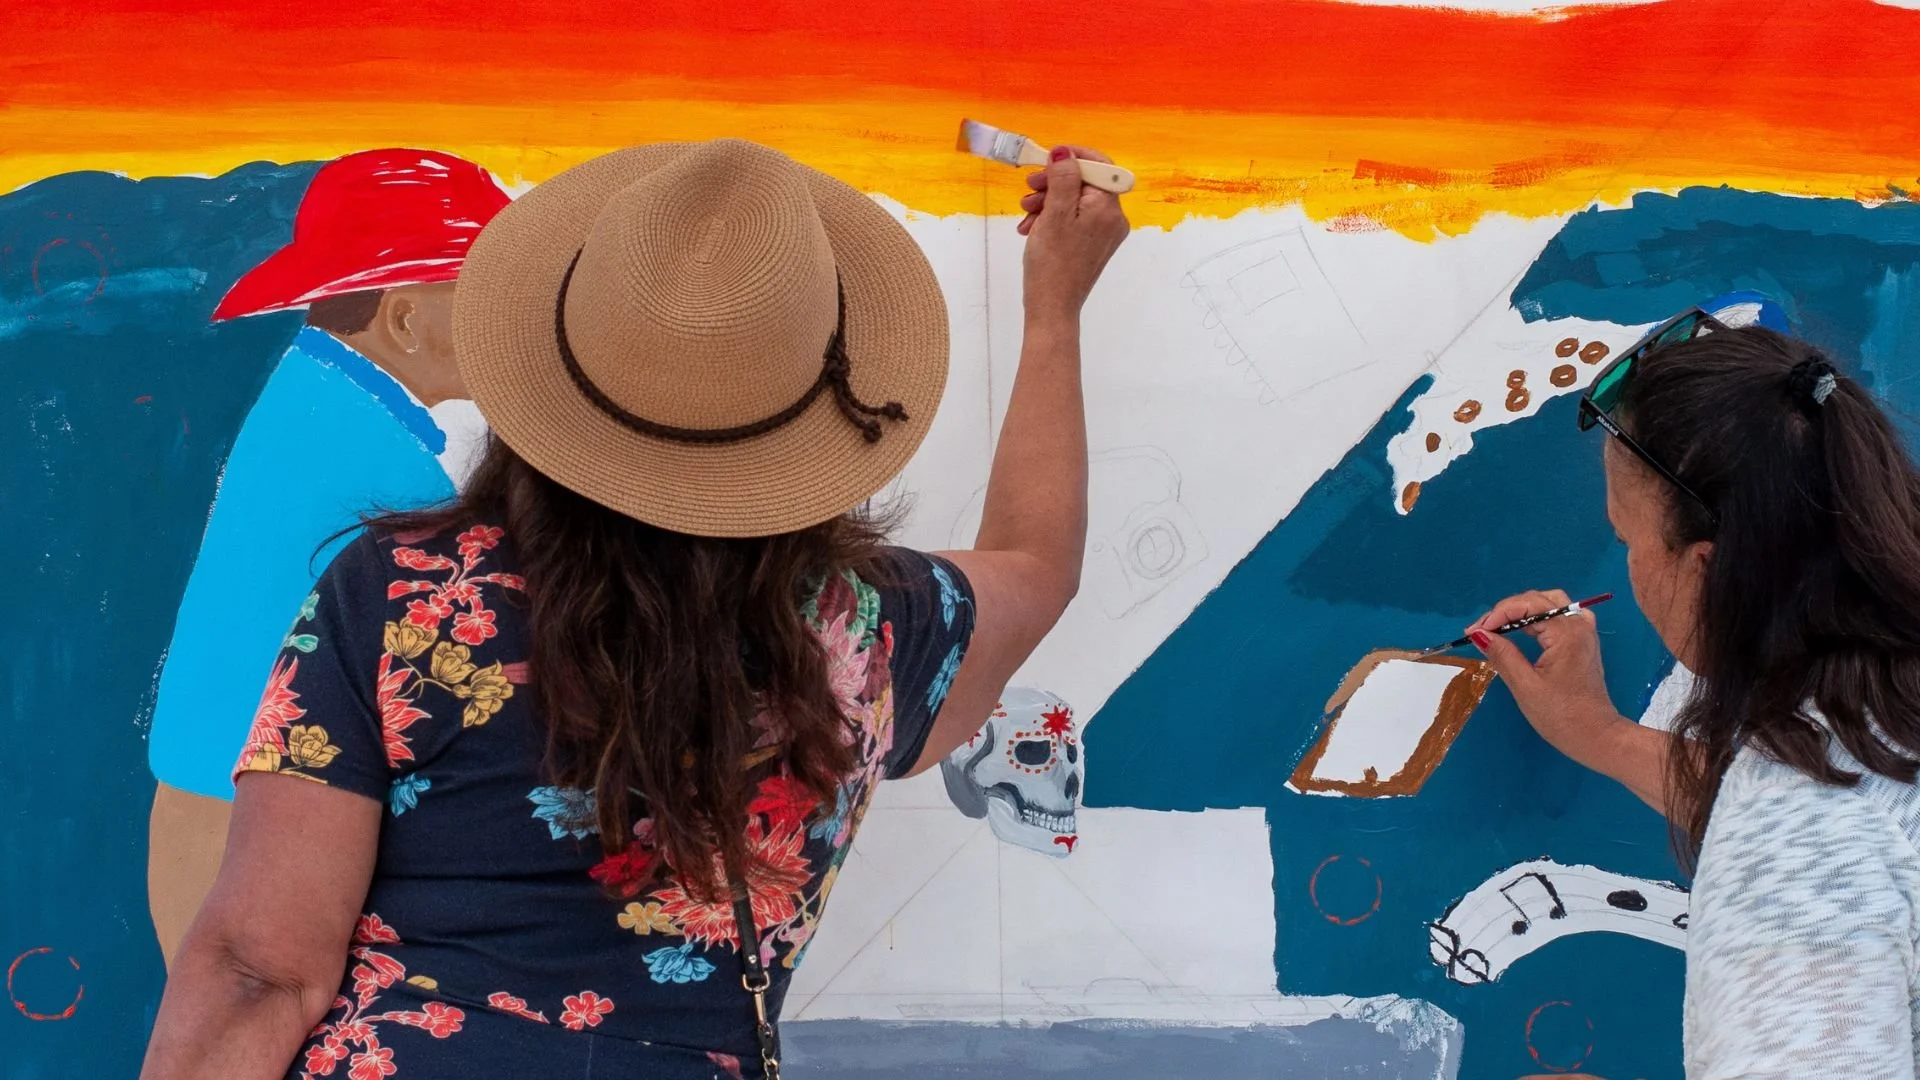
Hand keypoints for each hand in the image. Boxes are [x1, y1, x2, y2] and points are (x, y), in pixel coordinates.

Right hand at [1019, 146, 1128, 320]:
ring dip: (1047, 201)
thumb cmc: (1052, 262)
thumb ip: (1062, 179)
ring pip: (1074, 201)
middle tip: (1029, 188)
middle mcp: (1112, 218)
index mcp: (1108, 208)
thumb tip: (1064, 151)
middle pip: (1084, 183)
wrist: (1052, 307)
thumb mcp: (1054, 213)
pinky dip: (1052, 218)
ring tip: (1026, 214)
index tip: (1046, 158)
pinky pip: (1073, 219)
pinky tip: (1032, 228)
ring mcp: (1103, 233)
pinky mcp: (1091, 244)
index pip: (1098, 166)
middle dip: (1053, 183)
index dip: (1072, 157)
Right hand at [1468, 589, 1624, 761]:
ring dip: (1523, 611)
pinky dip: (1542, 616)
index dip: (1496, 615)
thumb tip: (1478, 634)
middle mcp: (1579, 625)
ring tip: (1500, 628)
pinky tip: (1530, 629)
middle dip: (1507, 611)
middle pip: (1538, 600)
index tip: (1473, 632)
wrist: (1596, 735)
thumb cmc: (1561, 715)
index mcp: (1566, 633)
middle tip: (1483, 631)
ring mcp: (1585, 632)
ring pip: (1551, 603)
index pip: (1526, 606)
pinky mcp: (1584, 641)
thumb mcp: (1525, 686)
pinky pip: (1562, 615)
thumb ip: (1502, 655)